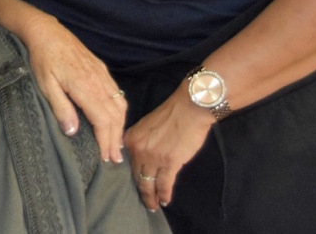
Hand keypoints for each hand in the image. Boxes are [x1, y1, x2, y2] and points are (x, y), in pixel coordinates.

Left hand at [20, 12, 127, 162]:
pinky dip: (120, 110)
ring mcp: (101, 74)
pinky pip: (117, 93)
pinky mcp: (101, 69)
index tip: (107, 157)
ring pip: (119, 104)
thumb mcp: (45, 85)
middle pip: (114, 115)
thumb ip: (61, 108)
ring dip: (120, 126)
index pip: (102, 120)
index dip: (106, 140)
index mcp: (84, 87)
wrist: (47, 31)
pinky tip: (116, 119)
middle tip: (115, 159)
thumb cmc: (42, 58)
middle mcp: (98, 81)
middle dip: (115, 138)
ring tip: (117, 144)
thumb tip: (73, 132)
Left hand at [123, 91, 214, 211]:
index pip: (126, 162)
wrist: (188, 109)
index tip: (132, 184)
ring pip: (147, 183)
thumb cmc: (171, 114)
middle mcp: (137, 149)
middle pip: (135, 175)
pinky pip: (163, 184)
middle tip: (143, 200)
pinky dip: (163, 195)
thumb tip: (139, 156)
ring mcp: (152, 157)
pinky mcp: (169, 163)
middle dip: (140, 190)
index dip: (130, 175)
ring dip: (150, 197)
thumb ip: (140, 141)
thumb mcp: (146, 125)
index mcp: (130, 138)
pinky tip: (164, 201)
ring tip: (152, 205)